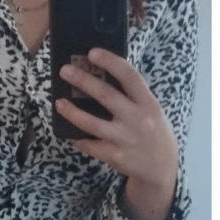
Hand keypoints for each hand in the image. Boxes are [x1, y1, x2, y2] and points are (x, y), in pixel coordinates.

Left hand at [55, 48, 178, 184]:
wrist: (161, 166)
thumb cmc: (152, 130)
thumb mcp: (151, 109)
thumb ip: (132, 95)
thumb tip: (101, 74)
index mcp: (148, 103)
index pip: (129, 76)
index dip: (110, 62)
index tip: (92, 53)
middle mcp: (137, 119)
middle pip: (106, 96)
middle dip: (83, 81)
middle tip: (65, 70)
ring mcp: (125, 139)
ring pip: (92, 124)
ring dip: (72, 112)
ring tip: (59, 103)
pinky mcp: (114, 155)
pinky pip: (90, 145)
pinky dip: (78, 138)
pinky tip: (68, 132)